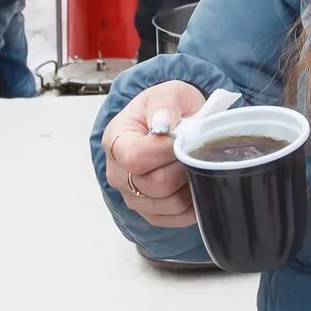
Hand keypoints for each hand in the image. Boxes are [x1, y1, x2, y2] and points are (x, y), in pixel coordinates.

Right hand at [100, 79, 208, 226]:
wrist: (172, 123)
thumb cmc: (167, 108)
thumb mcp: (169, 92)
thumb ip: (165, 102)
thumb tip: (162, 123)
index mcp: (116, 140)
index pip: (135, 157)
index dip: (166, 152)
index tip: (185, 138)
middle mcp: (117, 173)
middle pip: (154, 185)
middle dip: (182, 168)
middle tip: (195, 151)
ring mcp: (132, 196)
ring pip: (168, 204)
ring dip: (190, 186)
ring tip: (194, 164)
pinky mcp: (150, 212)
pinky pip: (175, 218)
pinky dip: (192, 204)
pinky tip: (195, 182)